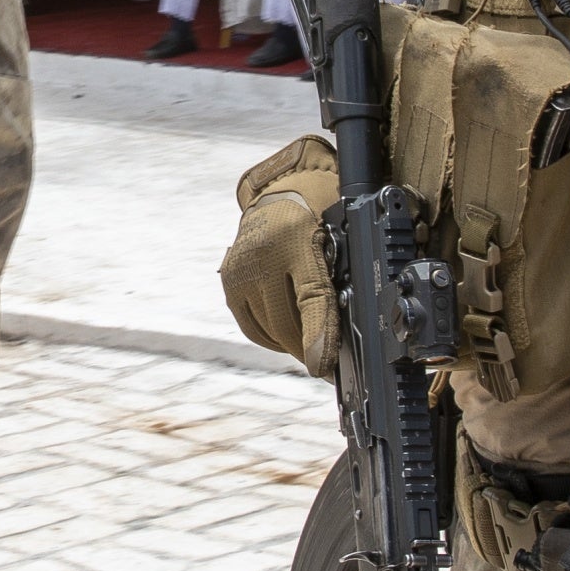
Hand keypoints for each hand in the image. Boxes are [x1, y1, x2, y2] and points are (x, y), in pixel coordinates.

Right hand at [221, 140, 342, 374]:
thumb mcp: (336, 247)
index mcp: (297, 241)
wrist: (277, 202)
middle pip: (286, 323)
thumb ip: (336, 288)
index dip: (319, 337)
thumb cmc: (316, 225)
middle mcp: (262, 256)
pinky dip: (272, 338)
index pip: (310, 300)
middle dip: (309, 348)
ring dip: (292, 344)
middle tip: (327, 361)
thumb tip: (339, 340)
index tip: (322, 368)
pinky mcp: (230, 285)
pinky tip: (287, 336)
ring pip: (269, 330)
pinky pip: (253, 328)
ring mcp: (241, 271)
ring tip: (310, 346)